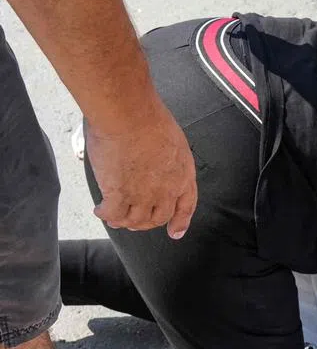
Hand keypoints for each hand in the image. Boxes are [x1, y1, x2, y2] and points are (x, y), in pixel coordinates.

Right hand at [85, 103, 197, 238]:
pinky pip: (112, 214)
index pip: (186, 206)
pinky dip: (105, 215)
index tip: (175, 232)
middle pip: (158, 217)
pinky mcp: (119, 194)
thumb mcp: (170, 140)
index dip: (180, 222)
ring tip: (113, 217)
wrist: (129, 115)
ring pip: (135, 220)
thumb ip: (164, 155)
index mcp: (183, 175)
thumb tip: (150, 156)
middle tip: (134, 223)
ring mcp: (143, 195)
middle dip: (146, 223)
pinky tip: (99, 210)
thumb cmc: (147, 117)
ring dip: (124, 221)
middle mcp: (166, 190)